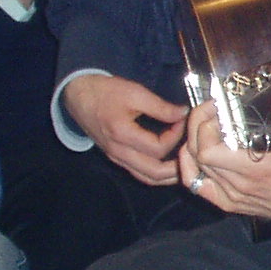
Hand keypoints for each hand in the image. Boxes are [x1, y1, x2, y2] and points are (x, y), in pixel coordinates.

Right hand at [65, 74, 187, 185]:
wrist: (78, 95)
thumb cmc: (105, 91)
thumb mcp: (135, 93)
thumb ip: (161, 107)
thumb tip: (184, 113)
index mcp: (122, 134)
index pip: (158, 148)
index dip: (175, 136)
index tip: (182, 121)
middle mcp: (118, 151)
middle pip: (153, 172)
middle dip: (177, 167)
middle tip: (191, 154)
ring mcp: (115, 157)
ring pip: (145, 178)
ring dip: (167, 176)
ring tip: (184, 164)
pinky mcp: (115, 157)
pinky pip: (138, 172)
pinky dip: (155, 173)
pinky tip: (168, 164)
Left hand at [175, 103, 270, 229]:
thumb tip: (256, 94)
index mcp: (253, 168)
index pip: (206, 148)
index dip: (204, 123)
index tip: (216, 107)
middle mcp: (239, 185)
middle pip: (196, 154)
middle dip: (197, 126)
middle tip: (209, 111)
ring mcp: (233, 197)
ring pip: (195, 169)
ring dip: (194, 143)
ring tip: (204, 126)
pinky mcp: (232, 204)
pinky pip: (200, 187)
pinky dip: (191, 168)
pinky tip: (194, 155)